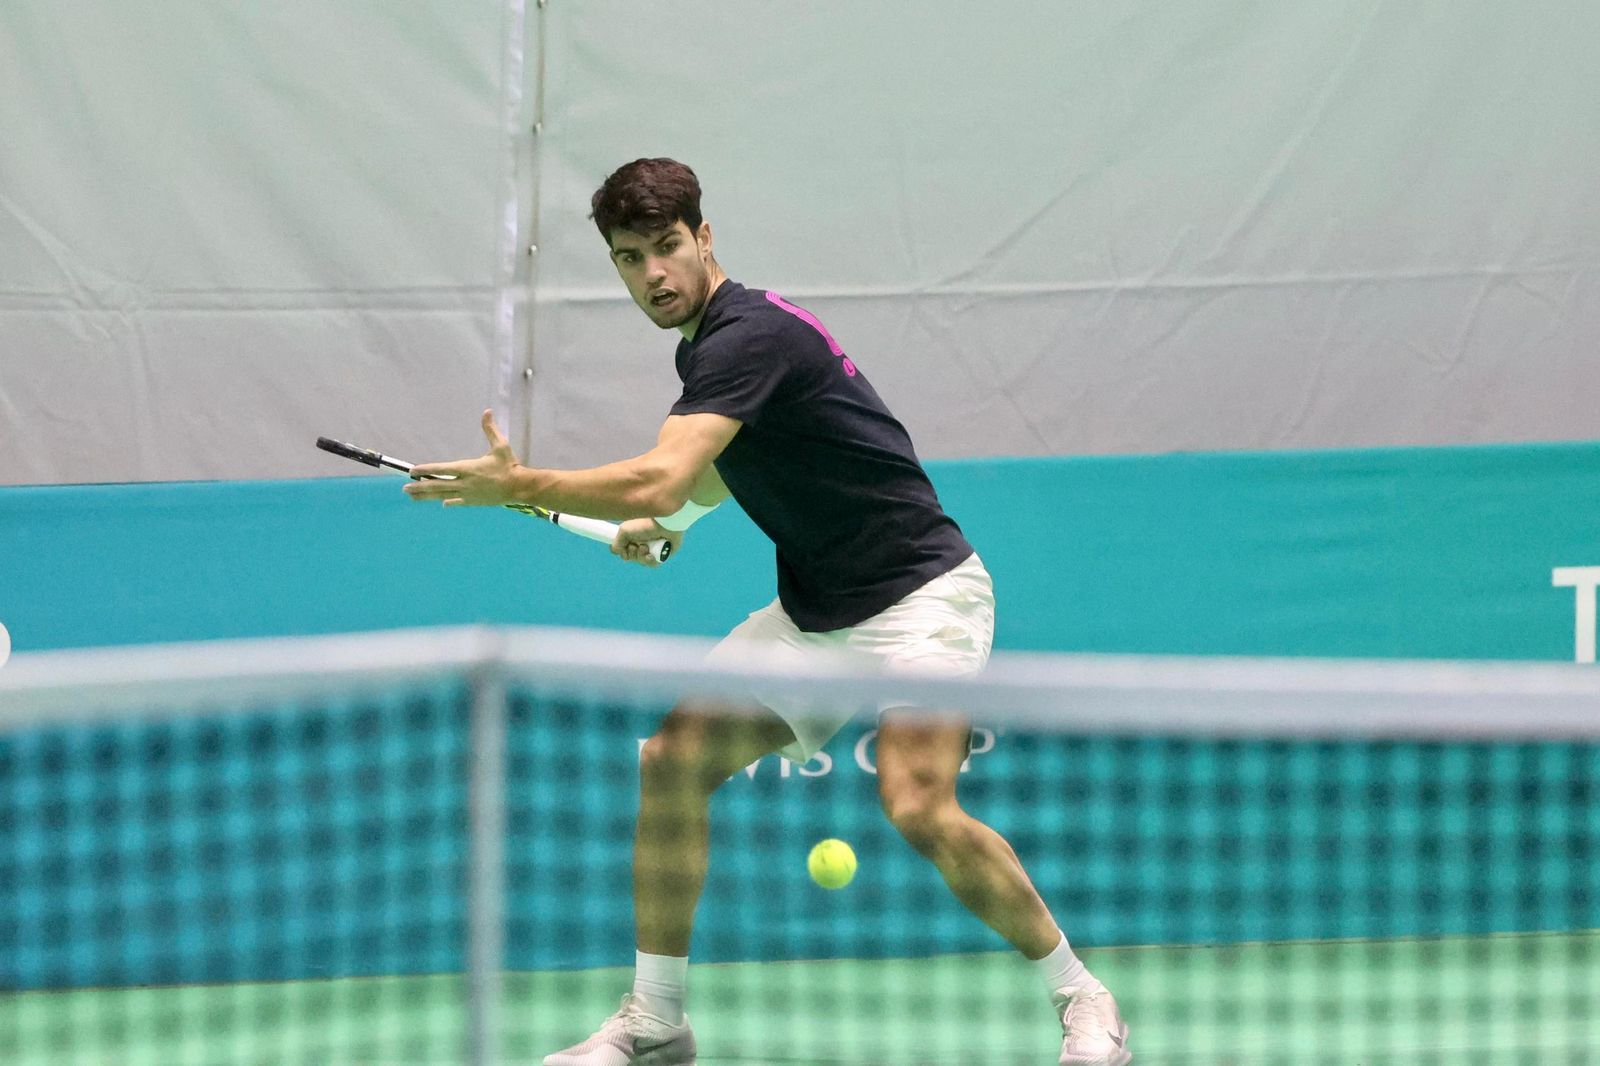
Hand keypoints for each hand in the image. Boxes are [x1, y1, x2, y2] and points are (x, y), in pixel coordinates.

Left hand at [403, 410, 520, 506]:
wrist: (518, 487)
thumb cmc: (509, 465)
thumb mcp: (500, 446)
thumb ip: (490, 429)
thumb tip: (487, 411)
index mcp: (468, 467)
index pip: (442, 469)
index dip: (426, 470)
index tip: (413, 471)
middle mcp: (464, 482)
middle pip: (437, 485)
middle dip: (420, 486)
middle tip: (405, 487)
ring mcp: (468, 494)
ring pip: (442, 495)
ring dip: (426, 496)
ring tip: (413, 496)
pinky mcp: (473, 501)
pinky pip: (457, 502)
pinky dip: (448, 501)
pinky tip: (440, 503)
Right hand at [611, 518, 681, 567]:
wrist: (664, 523)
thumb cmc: (644, 524)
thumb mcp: (624, 531)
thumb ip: (617, 544)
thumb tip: (622, 555)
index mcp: (633, 536)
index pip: (624, 550)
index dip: (623, 551)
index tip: (625, 547)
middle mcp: (642, 542)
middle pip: (632, 557)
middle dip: (632, 554)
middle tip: (636, 546)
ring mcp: (652, 548)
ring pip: (641, 562)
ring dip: (641, 557)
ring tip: (645, 548)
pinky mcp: (662, 553)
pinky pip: (653, 564)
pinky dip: (650, 561)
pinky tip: (651, 555)